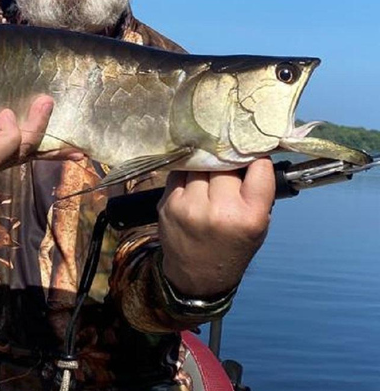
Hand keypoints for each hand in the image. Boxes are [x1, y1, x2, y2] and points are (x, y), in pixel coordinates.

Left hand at [157, 158, 275, 296]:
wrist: (198, 275)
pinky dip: (188, 172)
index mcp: (249, 217)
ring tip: (211, 173)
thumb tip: (249, 152)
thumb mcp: (259, 225)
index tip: (254, 154)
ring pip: (200, 164)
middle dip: (228, 160)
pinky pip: (179, 172)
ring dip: (206, 164)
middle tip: (229, 163)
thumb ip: (257, 191)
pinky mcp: (168, 203)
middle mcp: (219, 211)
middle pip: (225, 163)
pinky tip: (194, 180)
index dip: (256, 157)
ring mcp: (189, 206)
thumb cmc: (233, 246)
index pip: (258, 168)